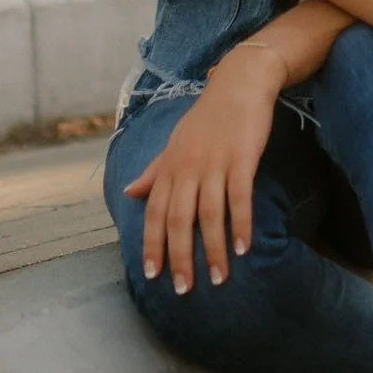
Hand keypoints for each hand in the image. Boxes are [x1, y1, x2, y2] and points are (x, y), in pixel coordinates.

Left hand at [123, 42, 285, 293]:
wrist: (239, 83)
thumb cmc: (207, 116)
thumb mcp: (175, 143)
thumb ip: (154, 170)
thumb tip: (128, 194)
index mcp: (170, 165)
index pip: (155, 212)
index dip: (152, 244)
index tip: (152, 275)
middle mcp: (188, 167)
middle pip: (178, 220)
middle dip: (179, 258)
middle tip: (183, 290)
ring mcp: (215, 163)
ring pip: (209, 215)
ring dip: (213, 250)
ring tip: (218, 279)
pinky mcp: (242, 159)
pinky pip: (239, 198)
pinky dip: (241, 225)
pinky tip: (243, 249)